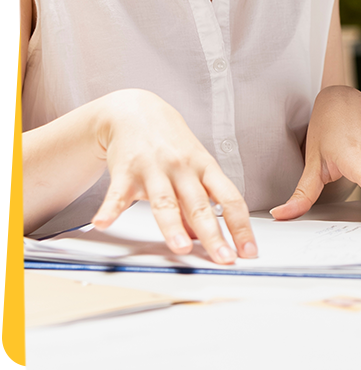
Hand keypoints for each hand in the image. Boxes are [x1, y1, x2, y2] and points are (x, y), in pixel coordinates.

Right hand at [92, 89, 255, 263]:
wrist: (136, 111)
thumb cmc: (170, 143)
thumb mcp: (193, 168)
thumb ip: (197, 203)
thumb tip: (204, 237)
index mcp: (205, 168)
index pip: (230, 199)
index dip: (241, 226)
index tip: (249, 250)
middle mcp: (183, 169)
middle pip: (200, 205)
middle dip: (213, 235)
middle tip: (224, 258)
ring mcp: (155, 169)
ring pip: (165, 202)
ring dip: (173, 226)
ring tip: (180, 248)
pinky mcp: (125, 171)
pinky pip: (117, 193)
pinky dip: (110, 209)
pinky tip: (104, 222)